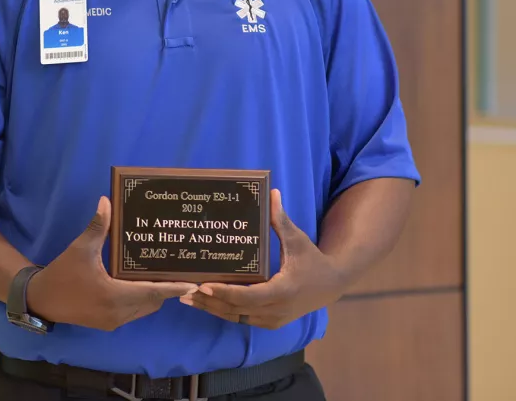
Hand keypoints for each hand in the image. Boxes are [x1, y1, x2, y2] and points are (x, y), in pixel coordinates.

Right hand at [27, 196, 196, 330]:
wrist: (41, 299)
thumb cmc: (63, 274)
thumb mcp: (80, 248)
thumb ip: (98, 227)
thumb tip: (106, 201)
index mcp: (116, 296)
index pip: (153, 293)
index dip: (173, 288)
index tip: (192, 283)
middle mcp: (119, 313)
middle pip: (152, 302)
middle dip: (165, 289)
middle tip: (177, 271)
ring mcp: (113, 321)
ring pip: (143, 309)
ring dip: (152, 295)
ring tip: (162, 276)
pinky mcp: (107, 323)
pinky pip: (133, 312)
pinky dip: (140, 301)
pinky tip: (140, 284)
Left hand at [181, 189, 345, 329]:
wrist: (331, 285)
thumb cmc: (311, 259)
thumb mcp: (297, 239)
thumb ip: (281, 219)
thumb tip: (271, 193)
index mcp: (282, 291)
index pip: (247, 296)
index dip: (224, 293)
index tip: (203, 286)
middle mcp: (276, 310)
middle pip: (237, 310)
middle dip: (210, 302)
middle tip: (185, 292)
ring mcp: (273, 320)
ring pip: (237, 318)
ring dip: (213, 309)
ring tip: (188, 299)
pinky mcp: (271, 323)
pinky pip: (243, 319)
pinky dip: (225, 312)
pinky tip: (207, 304)